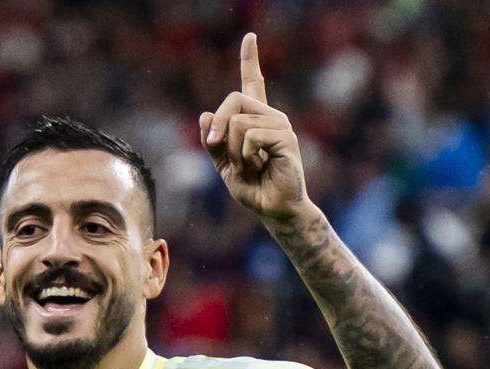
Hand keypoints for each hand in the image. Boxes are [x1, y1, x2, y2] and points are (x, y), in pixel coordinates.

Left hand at [201, 32, 310, 225]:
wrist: (273, 210)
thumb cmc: (253, 189)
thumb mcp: (224, 165)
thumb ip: (213, 142)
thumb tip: (203, 115)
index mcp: (256, 119)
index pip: (253, 83)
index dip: (250, 60)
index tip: (249, 37)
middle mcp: (270, 116)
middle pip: (233, 100)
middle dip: (217, 126)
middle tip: (215, 147)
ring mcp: (280, 125)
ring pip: (238, 122)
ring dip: (233, 151)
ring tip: (247, 167)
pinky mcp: (286, 138)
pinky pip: (251, 136)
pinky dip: (245, 156)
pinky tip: (257, 167)